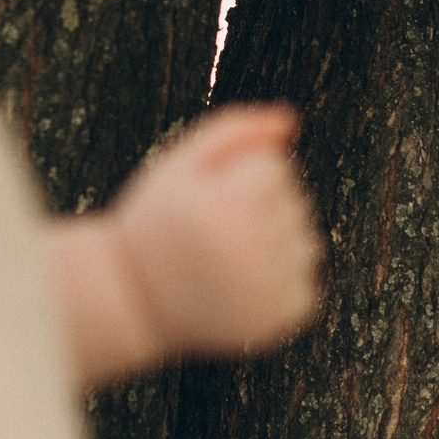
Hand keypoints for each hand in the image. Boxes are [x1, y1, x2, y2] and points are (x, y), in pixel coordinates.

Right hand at [105, 104, 323, 358]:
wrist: (131, 302)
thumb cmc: (155, 223)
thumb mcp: (178, 165)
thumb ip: (233, 129)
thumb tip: (291, 119)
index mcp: (227, 206)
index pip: (275, 167)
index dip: (237, 178)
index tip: (204, 201)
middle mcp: (253, 249)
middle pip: (295, 202)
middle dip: (259, 208)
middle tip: (212, 232)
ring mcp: (270, 289)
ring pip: (307, 241)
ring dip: (276, 244)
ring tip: (228, 258)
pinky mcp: (279, 319)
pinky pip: (306, 283)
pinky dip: (281, 282)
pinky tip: (240, 286)